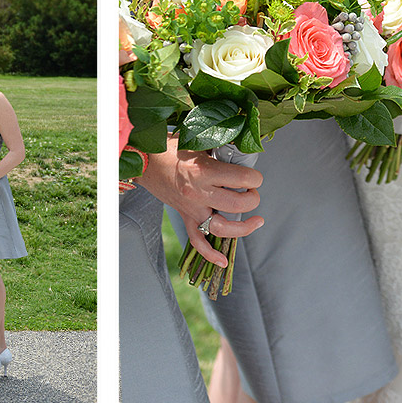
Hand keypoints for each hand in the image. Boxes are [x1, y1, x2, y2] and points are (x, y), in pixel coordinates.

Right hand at [139, 136, 263, 267]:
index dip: (255, 177)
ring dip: (244, 228)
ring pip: (222, 228)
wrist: (144, 161)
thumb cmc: (170, 148)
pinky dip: (210, 254)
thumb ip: (221, 150)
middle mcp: (198, 193)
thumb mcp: (198, 142)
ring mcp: (191, 209)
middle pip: (237, 205)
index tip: (254, 175)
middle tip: (252, 190)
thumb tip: (243, 154)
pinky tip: (223, 260)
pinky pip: (197, 240)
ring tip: (257, 221)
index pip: (242, 179)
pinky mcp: (185, 217)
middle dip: (253, 198)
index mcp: (203, 172)